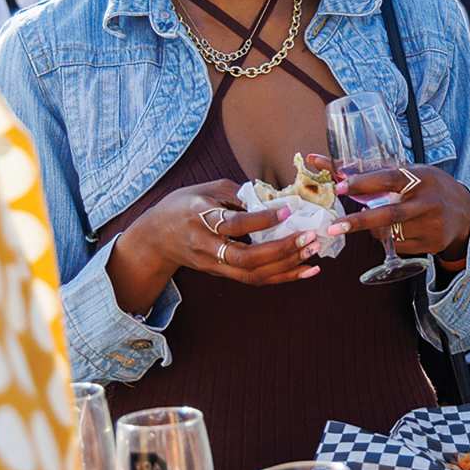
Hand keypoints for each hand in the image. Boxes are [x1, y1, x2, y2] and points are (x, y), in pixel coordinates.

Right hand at [109, 180, 322, 311]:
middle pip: (246, 259)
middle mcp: (207, 247)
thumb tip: (274, 199)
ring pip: (254, 275)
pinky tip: (306, 269)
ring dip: (287, 266)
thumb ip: (238, 193)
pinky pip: (256, 279)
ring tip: (313, 251)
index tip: (288, 209)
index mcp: (201, 219)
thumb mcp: (205, 189)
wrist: (156, 238)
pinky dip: (283, 276)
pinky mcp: (223, 274)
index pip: (235, 224)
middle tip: (309, 236)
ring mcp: (215, 265)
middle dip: (282, 250)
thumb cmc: (183, 206)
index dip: (262, 219)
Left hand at [325, 156, 469, 259]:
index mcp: (421, 178)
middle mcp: (427, 201)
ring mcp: (431, 225)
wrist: (465, 212)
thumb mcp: (414, 172)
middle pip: (389, 214)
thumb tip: (338, 173)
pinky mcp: (432, 243)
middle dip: (359, 222)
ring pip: (391, 233)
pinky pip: (399, 246)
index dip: (364, 183)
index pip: (389, 179)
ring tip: (377, 222)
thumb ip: (382, 174)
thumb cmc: (430, 187)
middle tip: (334, 228)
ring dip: (375, 230)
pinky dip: (391, 239)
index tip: (340, 186)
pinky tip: (400, 230)